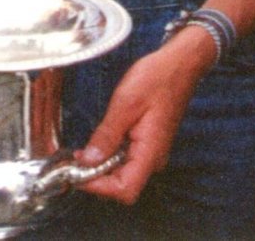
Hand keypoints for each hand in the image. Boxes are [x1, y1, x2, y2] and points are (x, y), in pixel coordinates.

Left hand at [76, 28, 215, 205]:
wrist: (180, 64)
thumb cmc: (158, 78)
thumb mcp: (126, 103)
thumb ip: (107, 135)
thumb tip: (88, 160)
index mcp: (151, 152)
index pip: (125, 190)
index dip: (98, 186)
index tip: (77, 171)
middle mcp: (154, 158)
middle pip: (123, 186)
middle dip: (96, 178)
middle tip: (73, 162)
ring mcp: (153, 152)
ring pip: (124, 175)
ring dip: (102, 167)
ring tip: (82, 152)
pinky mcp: (149, 144)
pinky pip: (128, 160)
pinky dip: (110, 156)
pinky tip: (99, 143)